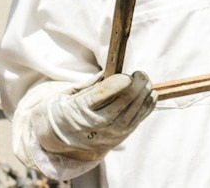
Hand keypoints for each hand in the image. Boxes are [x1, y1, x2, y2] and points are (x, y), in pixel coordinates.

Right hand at [33, 71, 155, 161]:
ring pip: (134, 112)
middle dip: (138, 83)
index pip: (107, 92)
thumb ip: (91, 83)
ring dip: (145, 93)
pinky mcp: (118, 139)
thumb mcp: (69, 93)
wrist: (59, 139)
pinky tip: (151, 94)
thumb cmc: (64, 110)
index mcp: (80, 108)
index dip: (121, 80)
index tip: (126, 74)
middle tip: (140, 74)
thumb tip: (112, 70)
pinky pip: (137, 121)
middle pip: (125, 100)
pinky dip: (147, 106)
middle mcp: (96, 124)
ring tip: (146, 82)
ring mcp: (109, 134)